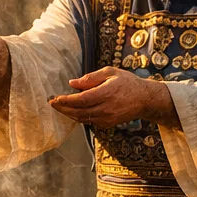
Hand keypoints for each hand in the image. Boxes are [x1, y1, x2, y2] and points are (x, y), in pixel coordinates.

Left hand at [48, 67, 175, 128]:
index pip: (81, 99)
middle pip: (79, 111)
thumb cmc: (127, 82)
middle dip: (63, 108)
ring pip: (82, 118)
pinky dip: (79, 117)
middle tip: (52, 103)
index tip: (54, 98)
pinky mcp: (108, 124)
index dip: (66, 100)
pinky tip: (73, 111)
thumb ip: (90, 78)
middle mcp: (106, 108)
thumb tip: (72, 83)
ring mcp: (107, 118)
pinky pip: (89, 121)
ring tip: (59, 107)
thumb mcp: (110, 72)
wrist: (144, 99)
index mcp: (106, 93)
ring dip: (69, 114)